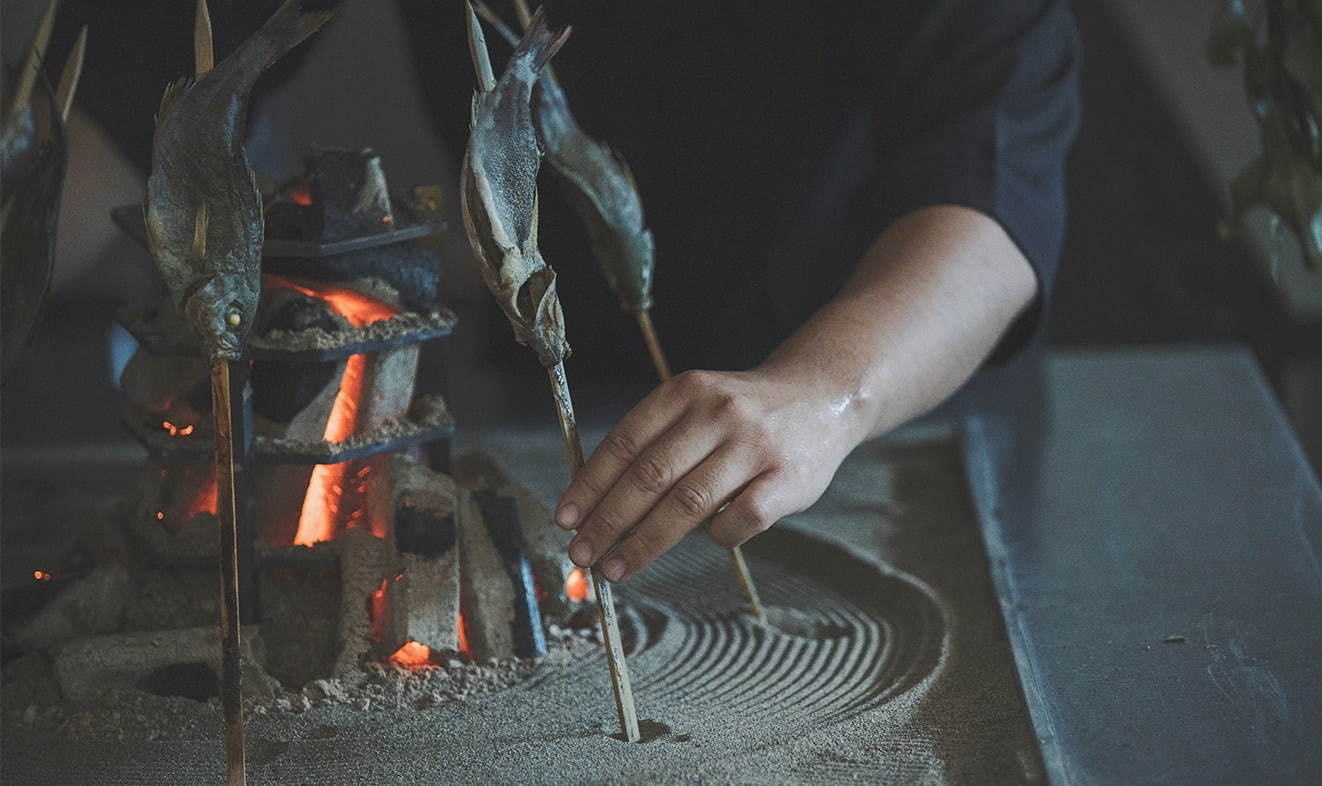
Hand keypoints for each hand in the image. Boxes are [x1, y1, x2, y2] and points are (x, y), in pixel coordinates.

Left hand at [555, 367, 862, 581]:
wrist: (824, 397)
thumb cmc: (742, 413)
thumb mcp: (696, 403)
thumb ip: (653, 441)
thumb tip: (593, 501)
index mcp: (686, 391)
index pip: (625, 443)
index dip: (590, 485)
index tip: (566, 519)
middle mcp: (719, 413)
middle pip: (650, 477)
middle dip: (608, 521)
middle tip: (581, 553)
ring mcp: (755, 447)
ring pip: (687, 506)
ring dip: (643, 542)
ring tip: (616, 566)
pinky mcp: (788, 481)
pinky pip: (738, 523)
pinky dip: (713, 538)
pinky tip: (702, 541)